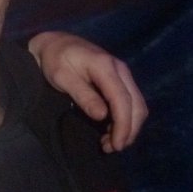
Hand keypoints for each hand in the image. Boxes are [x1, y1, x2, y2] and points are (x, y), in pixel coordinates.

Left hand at [28, 31, 146, 152]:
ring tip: (110, 143)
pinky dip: (126, 119)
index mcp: (105, 66)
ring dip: (129, 127)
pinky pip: (131, 102)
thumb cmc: (55, 60)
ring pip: (137, 105)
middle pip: (136, 105)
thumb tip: (102, 116)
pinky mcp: (121, 78)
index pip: (122, 100)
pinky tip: (112, 130)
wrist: (55, 43)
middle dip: (128, 130)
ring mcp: (123, 73)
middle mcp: (120, 69)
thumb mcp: (61, 77)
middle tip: (111, 148)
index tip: (116, 145)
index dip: (123, 125)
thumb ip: (82, 95)